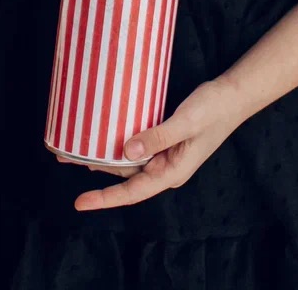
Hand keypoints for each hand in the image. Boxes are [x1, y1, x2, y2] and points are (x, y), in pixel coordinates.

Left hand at [57, 76, 243, 210]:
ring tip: (76, 144)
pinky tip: (104, 133)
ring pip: (129, 160)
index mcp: (171, 172)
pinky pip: (137, 145)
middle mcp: (165, 167)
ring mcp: (165, 154)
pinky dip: (119, 141)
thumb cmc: (213, 110)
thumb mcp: (185, 123)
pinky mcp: (164, 138)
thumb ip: (157, 136)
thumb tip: (126, 151)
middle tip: (64, 156)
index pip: (132, 192)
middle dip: (96, 172)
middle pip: (125, 177)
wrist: (233, 95)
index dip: (105, 199)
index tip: (80, 202)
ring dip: (104, 153)